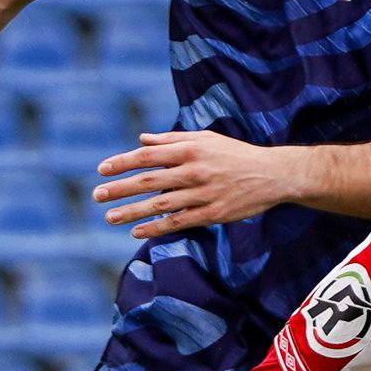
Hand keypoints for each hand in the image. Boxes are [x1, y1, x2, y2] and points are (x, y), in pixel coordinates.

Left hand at [93, 131, 298, 239]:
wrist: (273, 174)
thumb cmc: (235, 154)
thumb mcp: (206, 139)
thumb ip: (172, 140)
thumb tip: (141, 140)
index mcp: (191, 149)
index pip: (149, 155)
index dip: (123, 162)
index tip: (102, 170)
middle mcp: (195, 170)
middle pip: (149, 180)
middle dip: (120, 188)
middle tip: (96, 195)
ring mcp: (204, 194)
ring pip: (160, 205)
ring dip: (132, 211)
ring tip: (109, 217)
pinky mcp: (213, 213)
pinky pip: (179, 222)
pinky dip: (156, 227)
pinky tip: (137, 231)